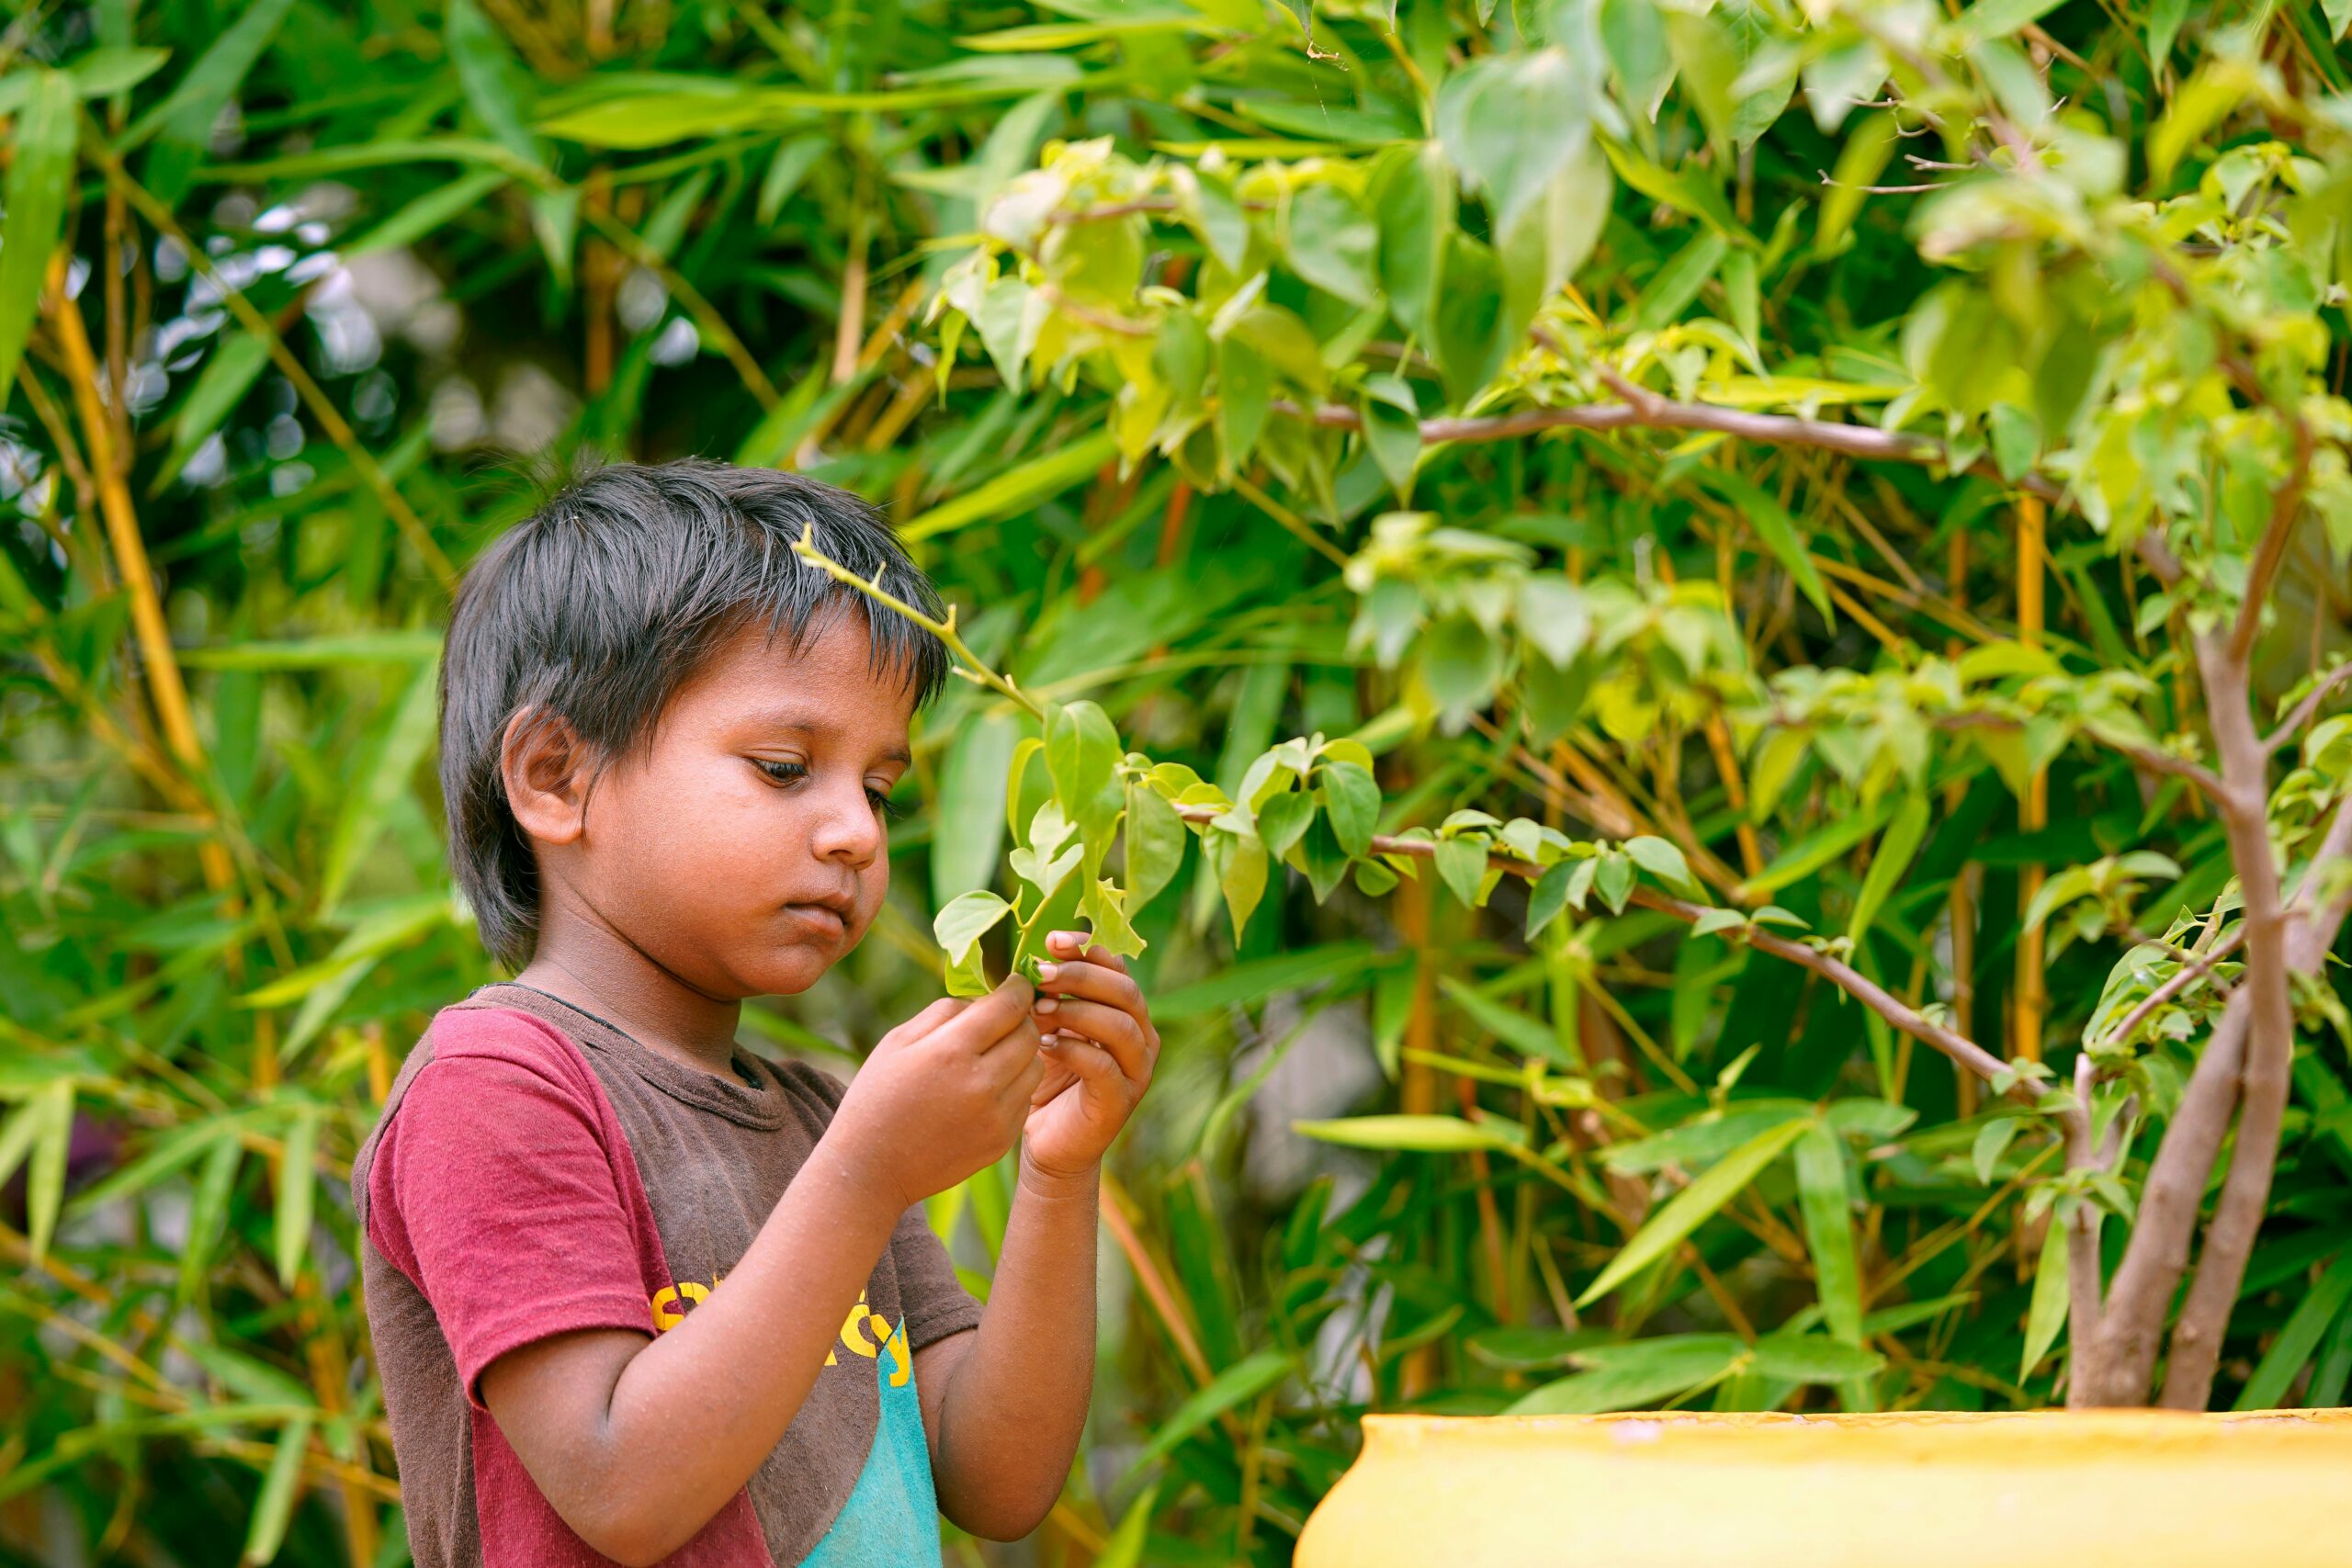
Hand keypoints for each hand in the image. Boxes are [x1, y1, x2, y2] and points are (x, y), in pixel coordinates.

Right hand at [825, 977, 1045, 1210]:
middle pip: (1029, 1034)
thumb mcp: (898, 1041)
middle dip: (1021, 1019)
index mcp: (950, 1051)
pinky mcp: (1001, 1141)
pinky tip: (984, 1090)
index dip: (1018, 987)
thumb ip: (945, 1011)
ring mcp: (995, 1117)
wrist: (871, 1168)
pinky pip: (1025, 1099)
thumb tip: (984, 999)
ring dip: (1021, 1053)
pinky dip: (1013, 1087)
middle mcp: (981, 1084)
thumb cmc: (877, 1096)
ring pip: (1034, 1066)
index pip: (1009, 1005)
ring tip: (993, 1055)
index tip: (1017, 983)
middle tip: (1004, 1019)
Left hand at [1022, 930, 1158, 1182]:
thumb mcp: (1049, 1028)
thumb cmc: (1048, 1079)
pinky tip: (1044, 1044)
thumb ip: (1050, 995)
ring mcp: (1137, 1071)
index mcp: (1128, 1012)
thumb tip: (1031, 955)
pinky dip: (1073, 1050)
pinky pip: (1104, 1066)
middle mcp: (1142, 1037)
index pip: (1118, 968)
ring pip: (1120, 1026)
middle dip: (1081, 976)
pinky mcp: (1121, 1101)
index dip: (1088, 950)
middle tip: (1041, 974)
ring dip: (1076, 1011)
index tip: (1051, 941)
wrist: (1051, 1142)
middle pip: (1124, 992)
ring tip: (1039, 1010)